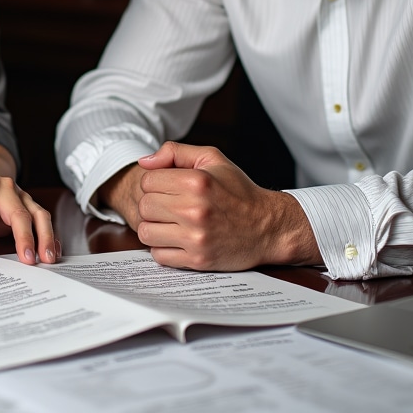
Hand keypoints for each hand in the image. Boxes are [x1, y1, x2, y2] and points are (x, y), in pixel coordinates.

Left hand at [0, 143, 57, 267]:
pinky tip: (54, 251)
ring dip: (45, 238)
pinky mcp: (29, 204)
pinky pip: (43, 220)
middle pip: (19, 214)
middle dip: (24, 238)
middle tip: (27, 261)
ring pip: (38, 215)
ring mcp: (20, 195)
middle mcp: (5, 187)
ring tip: (47, 259)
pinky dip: (50, 236)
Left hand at [124, 142, 319, 270]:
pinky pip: (159, 255)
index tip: (167, 187)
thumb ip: (176, 152)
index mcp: (197, 182)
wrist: (268, 227)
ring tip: (169, 222)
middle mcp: (195, 210)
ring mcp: (196, 238)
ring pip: (146, 232)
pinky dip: (163, 248)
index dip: (154, 183)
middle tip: (168, 205)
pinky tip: (176, 239)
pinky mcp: (198, 260)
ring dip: (154, 227)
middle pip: (144, 206)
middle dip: (152, 204)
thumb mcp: (212, 159)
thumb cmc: (238, 191)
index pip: (147, 181)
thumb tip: (144, 162)